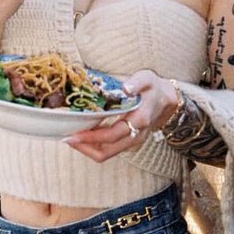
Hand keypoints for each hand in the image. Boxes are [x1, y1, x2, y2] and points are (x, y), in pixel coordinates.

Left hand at [63, 70, 177, 162]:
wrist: (166, 99)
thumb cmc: (153, 88)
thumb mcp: (147, 78)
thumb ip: (136, 82)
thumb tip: (125, 88)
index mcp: (139, 120)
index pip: (112, 135)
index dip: (92, 137)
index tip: (75, 133)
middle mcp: (136, 135)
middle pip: (107, 151)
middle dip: (85, 147)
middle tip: (67, 138)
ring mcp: (133, 141)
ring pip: (107, 154)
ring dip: (88, 149)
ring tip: (72, 138)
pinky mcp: (129, 142)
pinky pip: (109, 151)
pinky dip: (94, 147)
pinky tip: (84, 136)